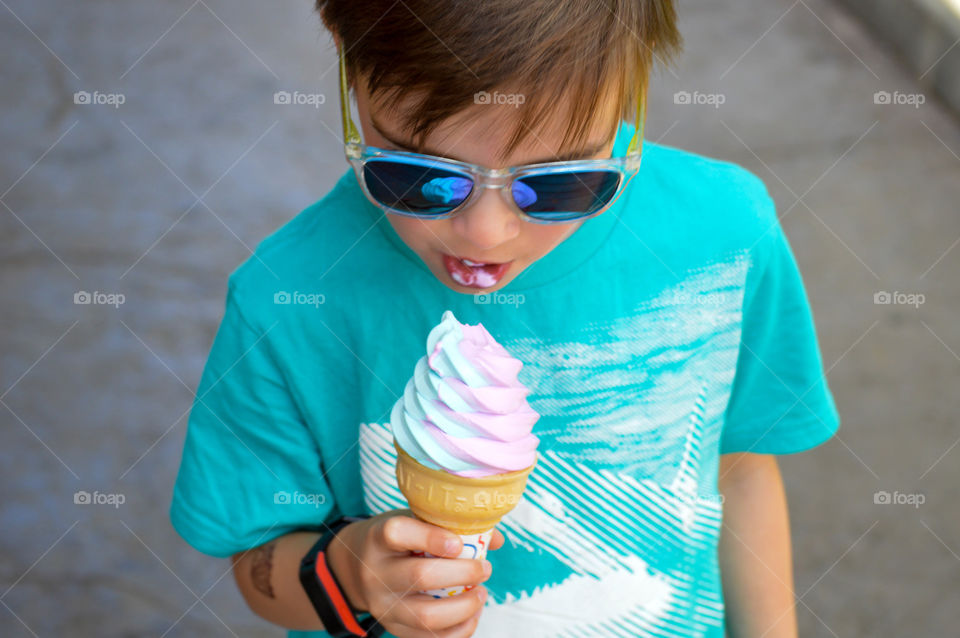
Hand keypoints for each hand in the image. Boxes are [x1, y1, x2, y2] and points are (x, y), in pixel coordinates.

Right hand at [327, 509, 503, 637]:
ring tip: (481, 594)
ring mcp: (382, 604)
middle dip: (463, 574)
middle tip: (485, 569)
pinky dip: (458, 630)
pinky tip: (472, 615)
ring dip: (464, 607)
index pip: (397, 533)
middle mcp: (376, 572)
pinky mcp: (392, 627)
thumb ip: (451, 524)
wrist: (356, 568)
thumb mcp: (413, 521)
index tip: (459, 543)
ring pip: (425, 615)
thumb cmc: (397, 540)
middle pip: (419, 577)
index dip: (432, 537)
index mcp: (379, 537)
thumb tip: (495, 539)